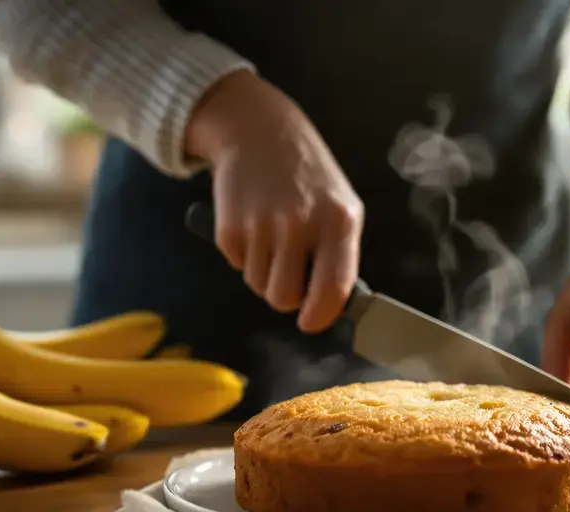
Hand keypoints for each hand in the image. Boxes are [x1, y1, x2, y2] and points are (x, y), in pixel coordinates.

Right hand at [185, 71, 363, 332]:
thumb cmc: (308, 175)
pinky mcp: (229, 227)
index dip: (321, 316)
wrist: (258, 130)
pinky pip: (238, 266)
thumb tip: (330, 304)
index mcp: (338, 221)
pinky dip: (245, 255)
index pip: (333, 289)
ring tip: (273, 237)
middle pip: (285, 298)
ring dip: (265, 273)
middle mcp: (300, 225)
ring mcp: (261, 226)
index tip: (312, 322)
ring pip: (259, 286)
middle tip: (290, 271)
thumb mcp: (340, 205)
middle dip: (287, 295)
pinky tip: (254, 224)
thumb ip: (339, 253)